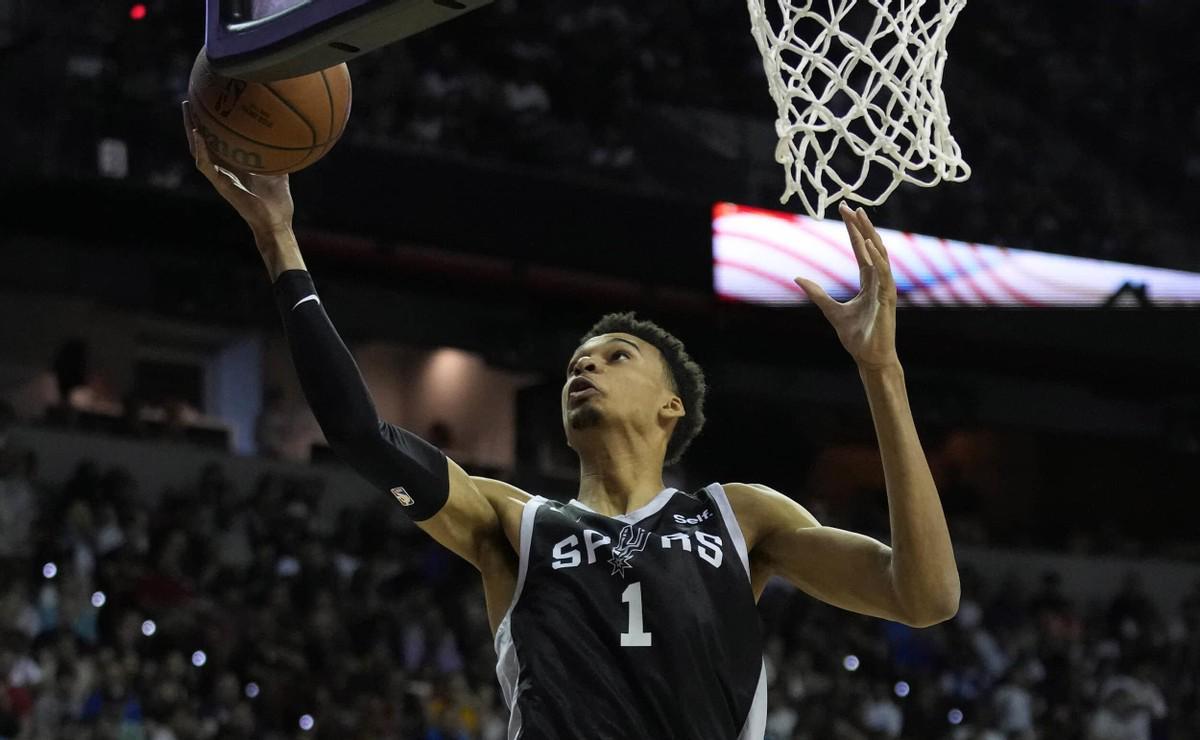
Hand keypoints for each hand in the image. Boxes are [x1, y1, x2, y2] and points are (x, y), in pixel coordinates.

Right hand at [182, 100, 294, 236]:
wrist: (275, 221)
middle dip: (194, 121)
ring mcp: (219, 176)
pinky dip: (200, 149)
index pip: (218, 140)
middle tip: (189, 99)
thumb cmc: (277, 200)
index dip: (211, 124)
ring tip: (187, 110)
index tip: (209, 103)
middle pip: (203, 141)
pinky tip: (197, 134)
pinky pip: (205, 165)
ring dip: (191, 130)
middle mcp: (223, 168)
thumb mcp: (279, 170)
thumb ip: (278, 154)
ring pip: (197, 150)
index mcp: (234, 165)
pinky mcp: (220, 184)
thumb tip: (288, 135)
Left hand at [794, 202, 899, 369]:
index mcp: (868, 282)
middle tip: (850, 206)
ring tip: (860, 217)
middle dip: (861, 226)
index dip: (853, 231)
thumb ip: (817, 293)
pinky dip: (876, 258)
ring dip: (870, 235)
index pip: (861, 250)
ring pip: (879, 255)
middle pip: (871, 246)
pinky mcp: (887, 298)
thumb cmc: (856, 337)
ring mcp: (885, 288)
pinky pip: (882, 273)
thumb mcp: (831, 310)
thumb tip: (798, 278)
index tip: (845, 212)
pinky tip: (867, 244)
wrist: (869, 357)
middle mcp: (879, 281)